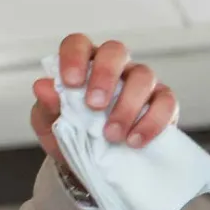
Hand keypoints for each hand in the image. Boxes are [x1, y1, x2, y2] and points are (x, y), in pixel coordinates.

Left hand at [30, 34, 178, 166]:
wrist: (89, 165)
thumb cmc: (69, 134)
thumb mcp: (49, 124)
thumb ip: (46, 105)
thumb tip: (42, 86)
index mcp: (82, 64)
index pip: (78, 44)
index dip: (74, 57)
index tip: (70, 82)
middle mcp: (114, 67)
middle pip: (116, 51)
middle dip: (105, 75)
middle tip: (94, 106)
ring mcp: (140, 82)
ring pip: (143, 76)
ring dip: (127, 105)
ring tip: (111, 135)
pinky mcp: (163, 102)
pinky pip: (166, 102)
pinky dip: (151, 122)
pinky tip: (133, 141)